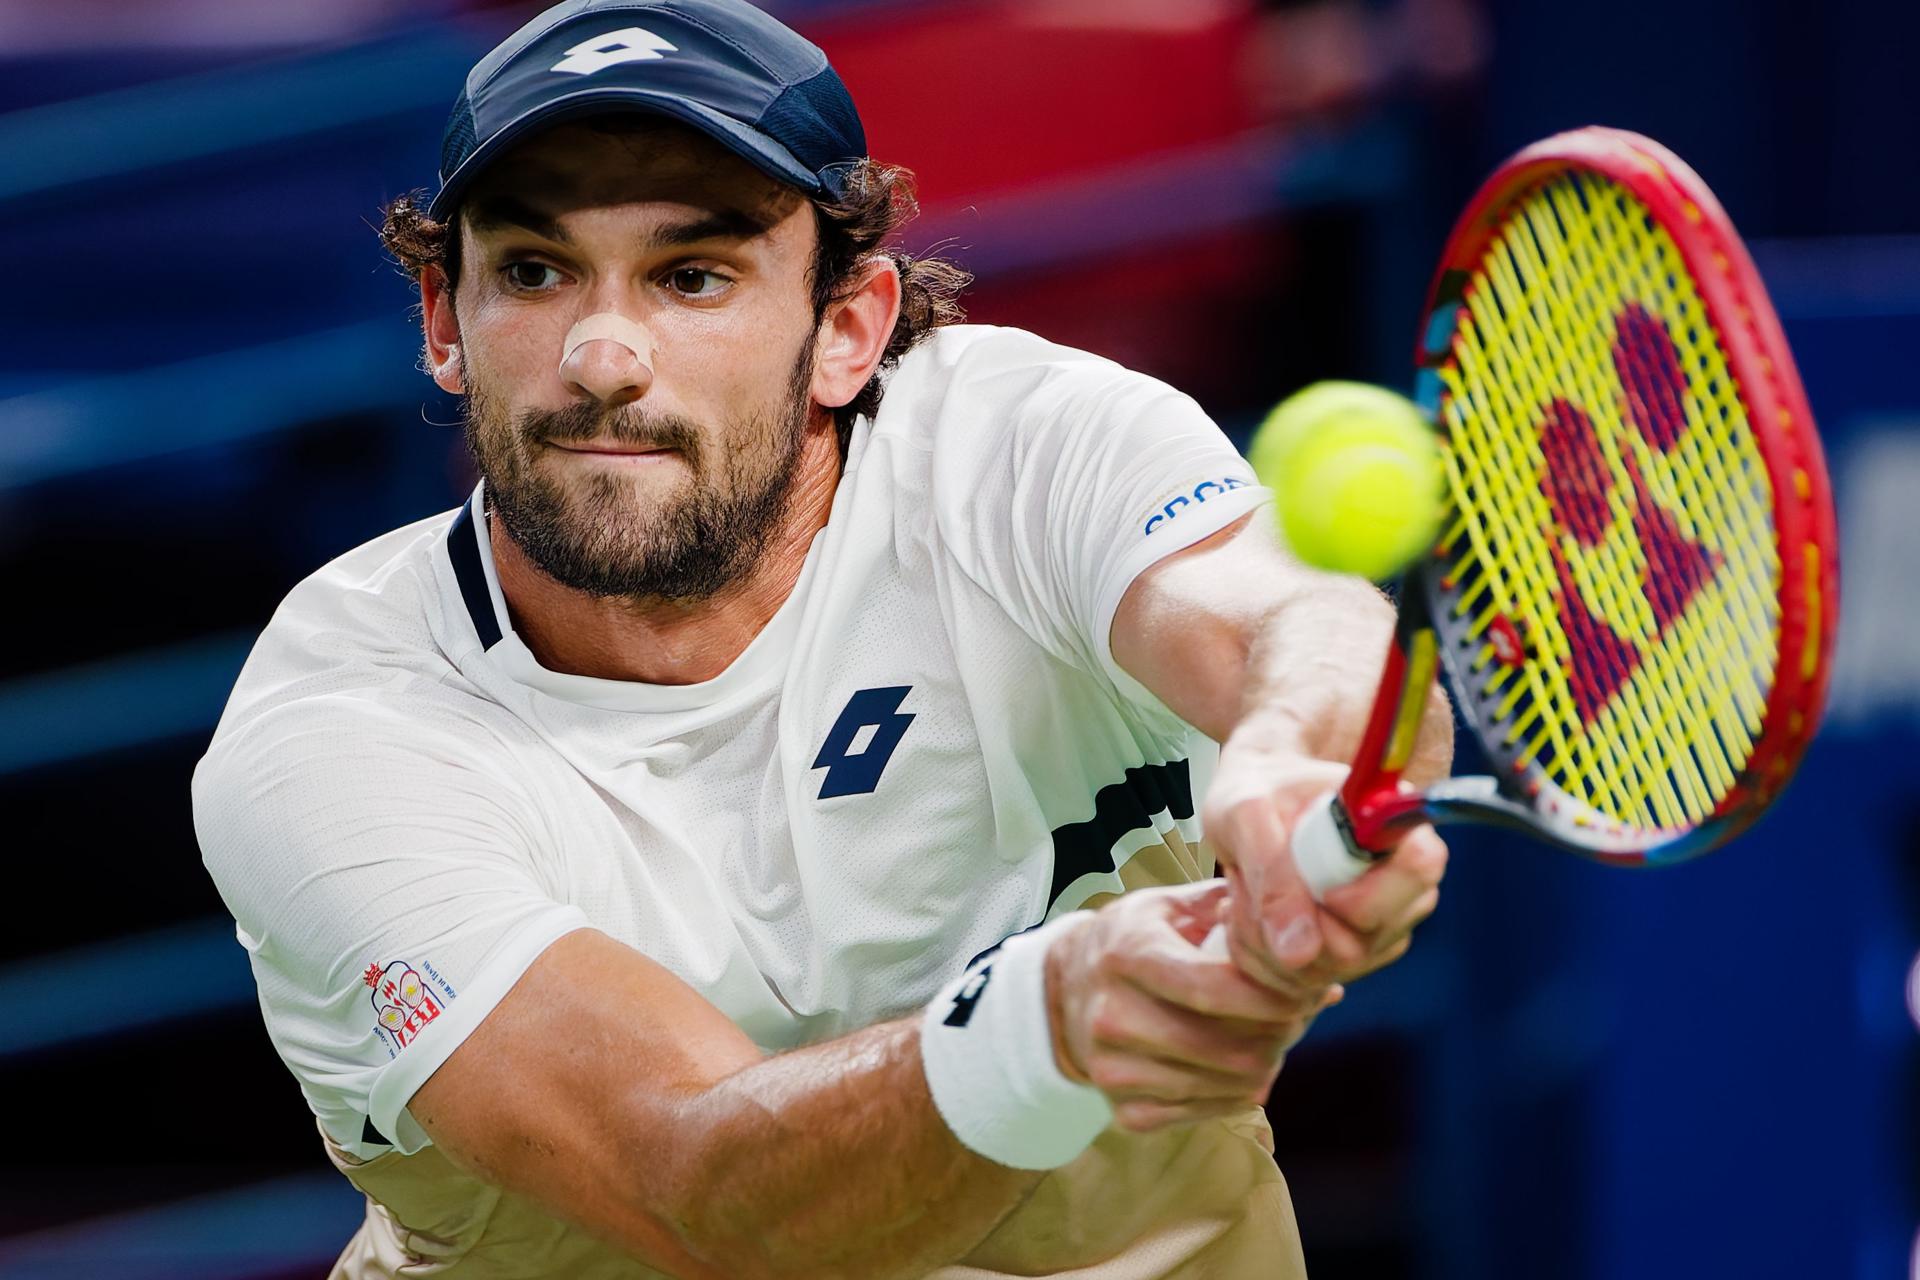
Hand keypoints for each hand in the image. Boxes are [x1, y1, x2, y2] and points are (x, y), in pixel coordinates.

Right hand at [1044, 881, 1340, 1132]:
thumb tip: (1312, 949)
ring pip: (1222, 1085)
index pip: (1211, 987)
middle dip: (1279, 1034)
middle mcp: (1111, 1016)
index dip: (1271, 997)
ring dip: (1265, 1065)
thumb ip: (1239, 912)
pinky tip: (1239, 1065)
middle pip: (1224, 1046)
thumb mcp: (1172, 905)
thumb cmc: (1135, 939)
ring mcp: (1113, 1069)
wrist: (1066, 991)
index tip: (1307, 991)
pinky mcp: (1121, 1109)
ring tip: (1273, 1038)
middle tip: (1298, 1016)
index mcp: (1126, 954)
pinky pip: (1204, 1112)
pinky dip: (1236, 1094)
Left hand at [1201, 747, 1445, 993]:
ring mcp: (1379, 924)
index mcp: (1391, 824)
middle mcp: (1399, 880)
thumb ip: (1274, 871)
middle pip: (1363, 944)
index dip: (1361, 895)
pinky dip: (1262, 957)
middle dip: (1291, 927)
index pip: (1419, 870)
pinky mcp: (1350, 953)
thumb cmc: (1255, 791)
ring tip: (1242, 895)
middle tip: (1249, 885)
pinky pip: (1306, 981)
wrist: (1250, 804)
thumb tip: (1300, 952)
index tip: (1315, 886)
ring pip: (1328, 970)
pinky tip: (1249, 916)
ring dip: (1266, 942)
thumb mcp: (1246, 812)